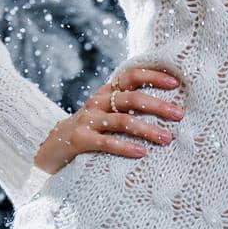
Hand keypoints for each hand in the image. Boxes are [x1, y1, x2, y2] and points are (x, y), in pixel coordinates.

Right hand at [34, 66, 184, 174]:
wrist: (47, 148)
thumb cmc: (87, 132)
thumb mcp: (105, 114)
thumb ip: (127, 107)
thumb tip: (167, 109)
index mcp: (106, 92)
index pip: (131, 75)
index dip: (153, 76)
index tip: (176, 83)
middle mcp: (98, 102)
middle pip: (132, 98)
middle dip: (159, 105)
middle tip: (180, 115)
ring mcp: (88, 120)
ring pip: (123, 120)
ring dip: (148, 129)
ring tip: (167, 139)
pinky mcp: (79, 140)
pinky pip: (106, 142)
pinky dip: (125, 147)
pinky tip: (142, 153)